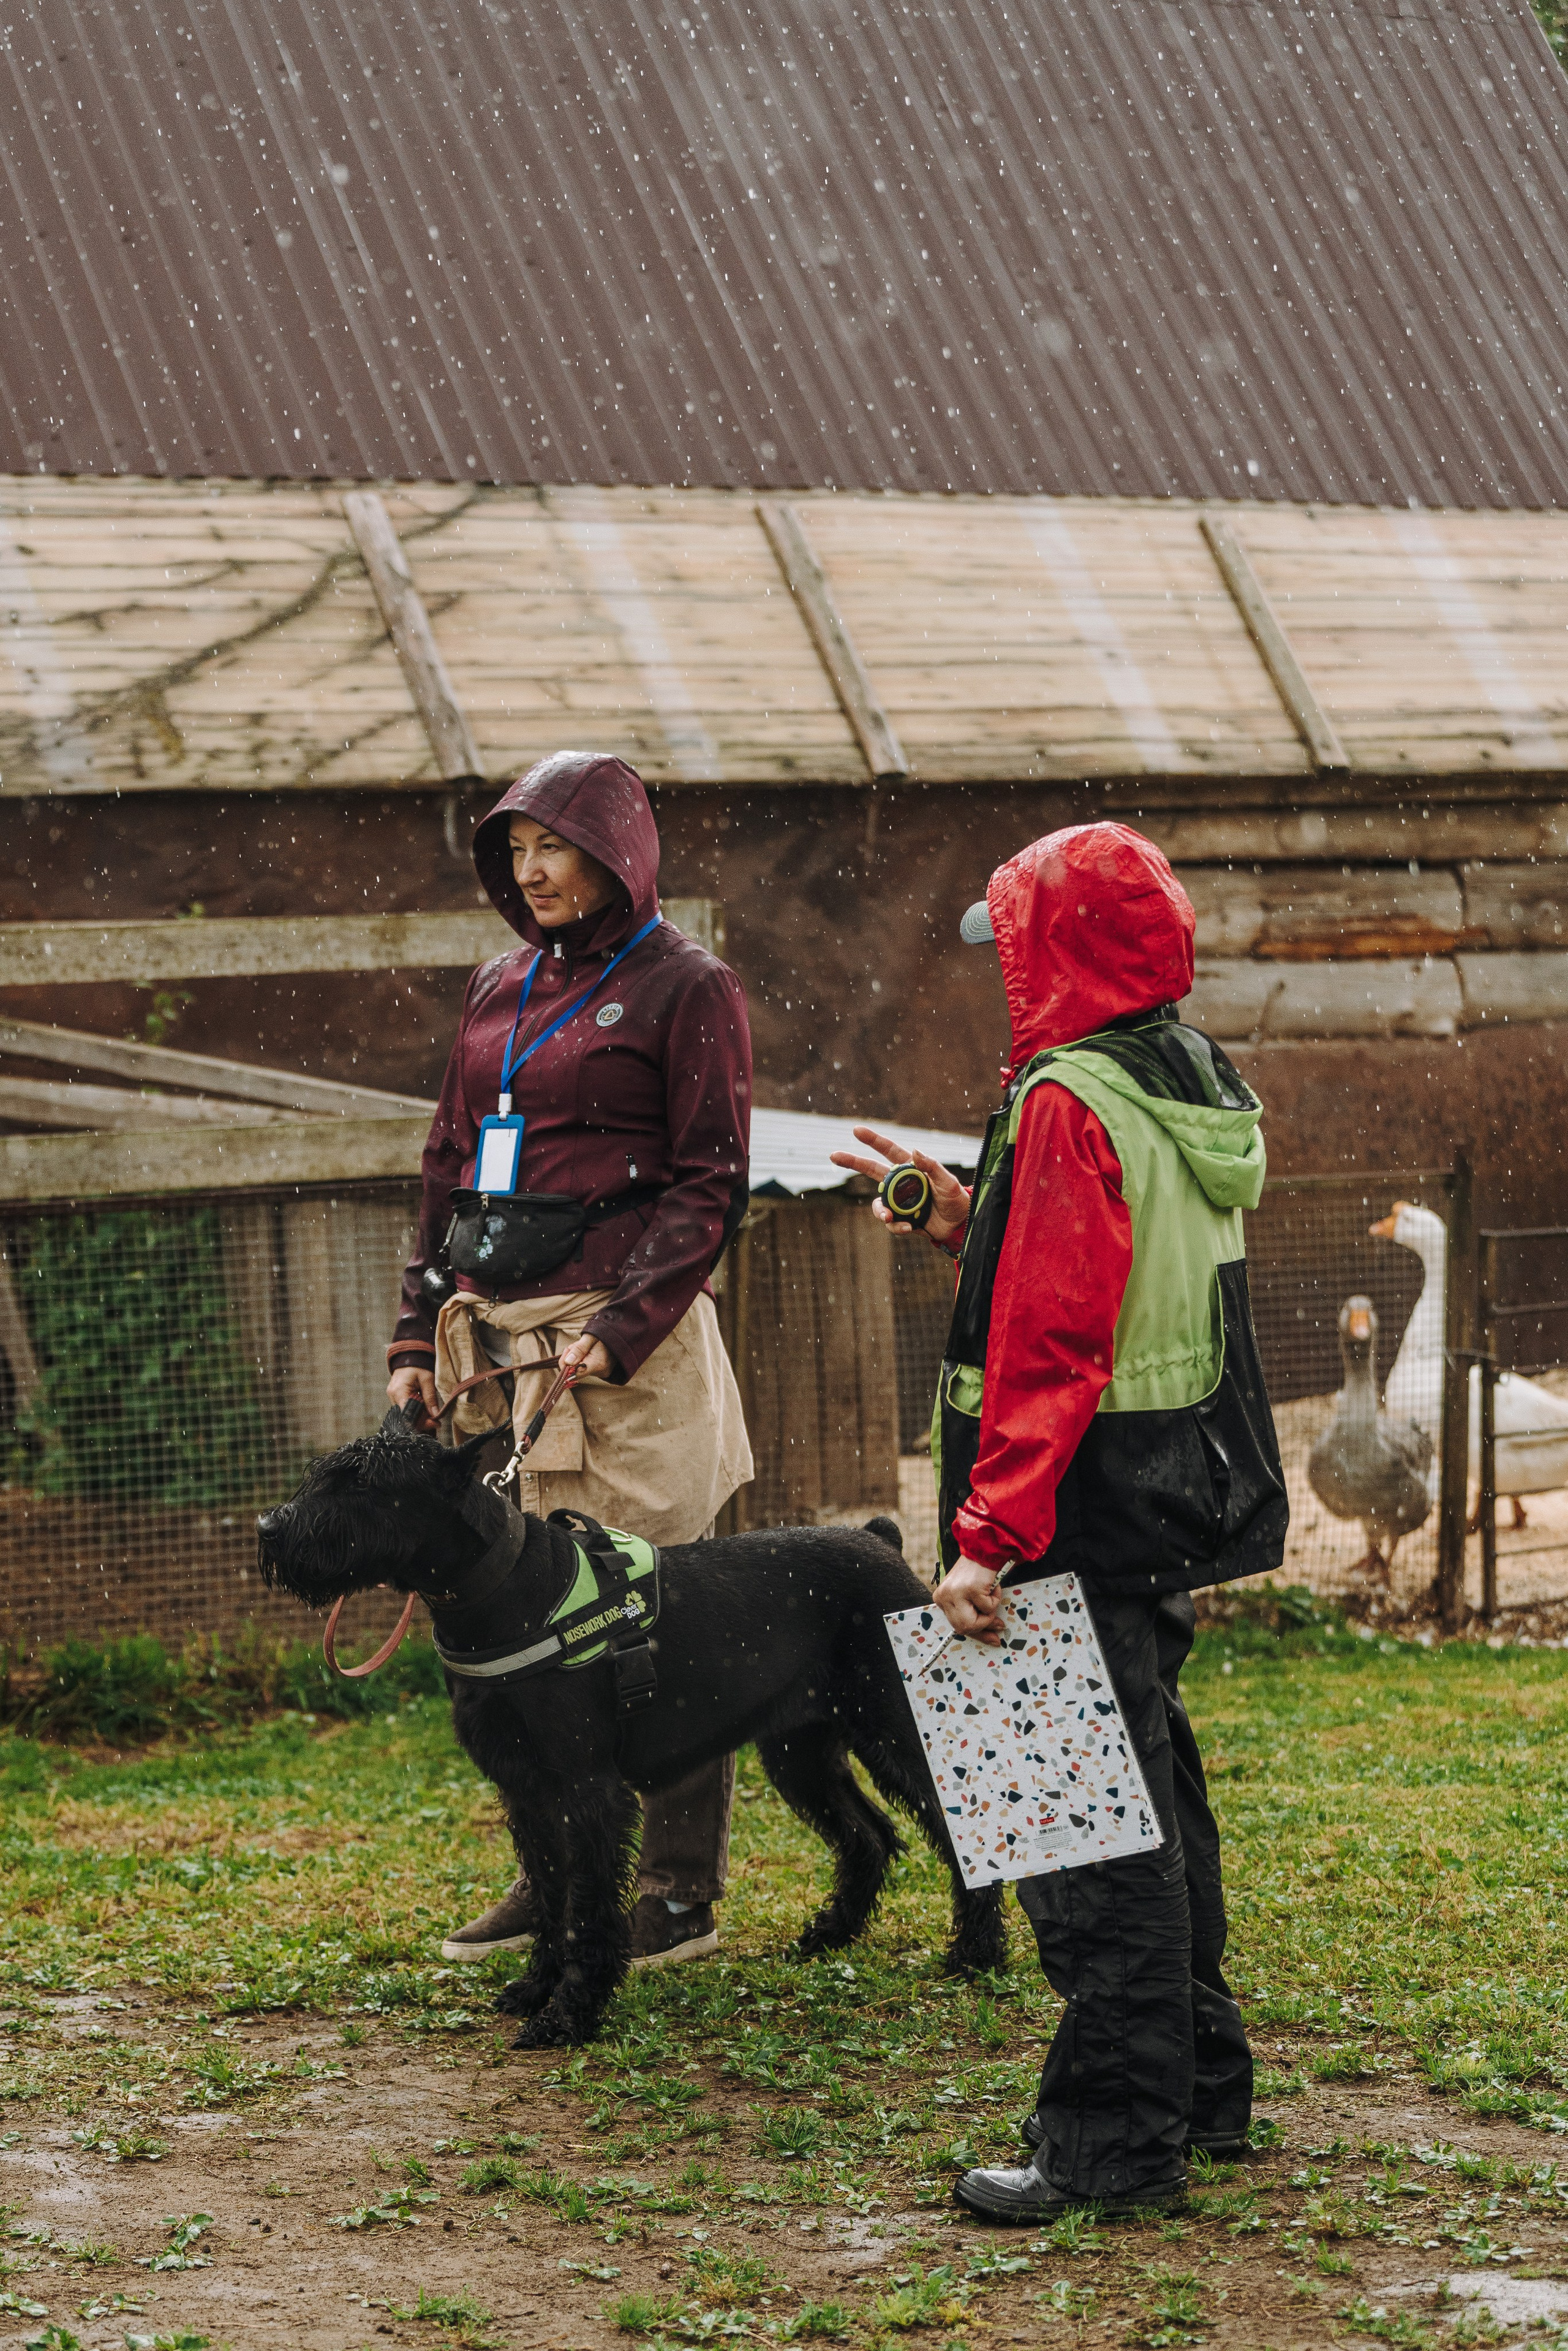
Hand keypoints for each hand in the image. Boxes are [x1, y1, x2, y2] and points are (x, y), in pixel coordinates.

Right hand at [387, 1366, 438, 1429]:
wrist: (410, 1354)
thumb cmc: (419, 1364)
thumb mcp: (428, 1380)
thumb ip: (430, 1398)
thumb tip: (435, 1415)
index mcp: (399, 1392)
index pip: (407, 1415)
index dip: (421, 1422)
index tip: (435, 1423)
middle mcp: (393, 1396)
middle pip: (406, 1417)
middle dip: (422, 1421)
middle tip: (436, 1421)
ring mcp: (393, 1396)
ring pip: (406, 1414)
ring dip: (419, 1416)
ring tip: (432, 1413)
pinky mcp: (396, 1396)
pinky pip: (405, 1408)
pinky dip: (416, 1410)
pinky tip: (425, 1408)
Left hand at [560, 1334, 614, 1380]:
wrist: (620, 1332)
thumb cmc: (605, 1331)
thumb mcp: (590, 1336)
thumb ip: (579, 1349)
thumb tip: (567, 1362)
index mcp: (597, 1364)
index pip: (573, 1374)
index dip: (565, 1364)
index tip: (568, 1350)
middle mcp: (600, 1372)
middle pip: (576, 1371)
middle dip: (572, 1357)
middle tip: (578, 1344)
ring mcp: (602, 1373)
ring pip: (580, 1368)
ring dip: (578, 1357)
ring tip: (585, 1345)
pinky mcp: (602, 1371)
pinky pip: (587, 1367)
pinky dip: (584, 1359)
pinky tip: (589, 1350)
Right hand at [828, 1126, 971, 1245]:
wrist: (959, 1225)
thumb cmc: (956, 1199)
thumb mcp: (948, 1182)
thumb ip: (932, 1166)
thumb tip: (914, 1150)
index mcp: (911, 1168)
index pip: (889, 1150)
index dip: (872, 1140)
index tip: (856, 1130)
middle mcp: (901, 1183)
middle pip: (871, 1170)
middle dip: (852, 1162)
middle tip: (833, 1155)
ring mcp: (898, 1201)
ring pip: (878, 1204)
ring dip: (881, 1211)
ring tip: (890, 1218)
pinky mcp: (900, 1219)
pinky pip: (890, 1223)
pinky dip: (897, 1226)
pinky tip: (909, 1227)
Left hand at [934, 1556, 1006, 1645]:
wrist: (985, 1549)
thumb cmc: (978, 1572)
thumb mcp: (971, 1596)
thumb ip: (976, 1615)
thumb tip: (994, 1637)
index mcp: (941, 1598)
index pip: (957, 1626)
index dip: (977, 1633)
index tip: (992, 1638)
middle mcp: (944, 1596)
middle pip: (964, 1628)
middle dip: (984, 1625)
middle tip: (998, 1622)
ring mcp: (956, 1593)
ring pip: (975, 1622)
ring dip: (990, 1612)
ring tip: (991, 1594)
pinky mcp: (970, 1589)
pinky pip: (988, 1608)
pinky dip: (995, 1598)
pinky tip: (992, 1585)